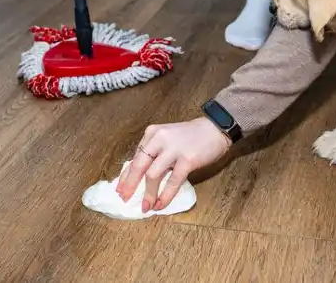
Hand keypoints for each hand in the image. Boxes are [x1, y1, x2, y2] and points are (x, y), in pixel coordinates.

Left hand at [116, 117, 230, 212]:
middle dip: (130, 185)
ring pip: (153, 175)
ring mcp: (173, 149)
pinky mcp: (187, 159)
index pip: (135, 157)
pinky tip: (160, 204)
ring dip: (148, 194)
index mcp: (152, 134)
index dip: (126, 175)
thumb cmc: (191, 136)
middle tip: (125, 199)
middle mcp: (159, 139)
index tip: (120, 189)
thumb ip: (155, 153)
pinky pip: (173, 181)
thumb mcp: (167, 138)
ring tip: (146, 207)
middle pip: (139, 166)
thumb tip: (140, 177)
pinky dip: (165, 195)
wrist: (215, 128)